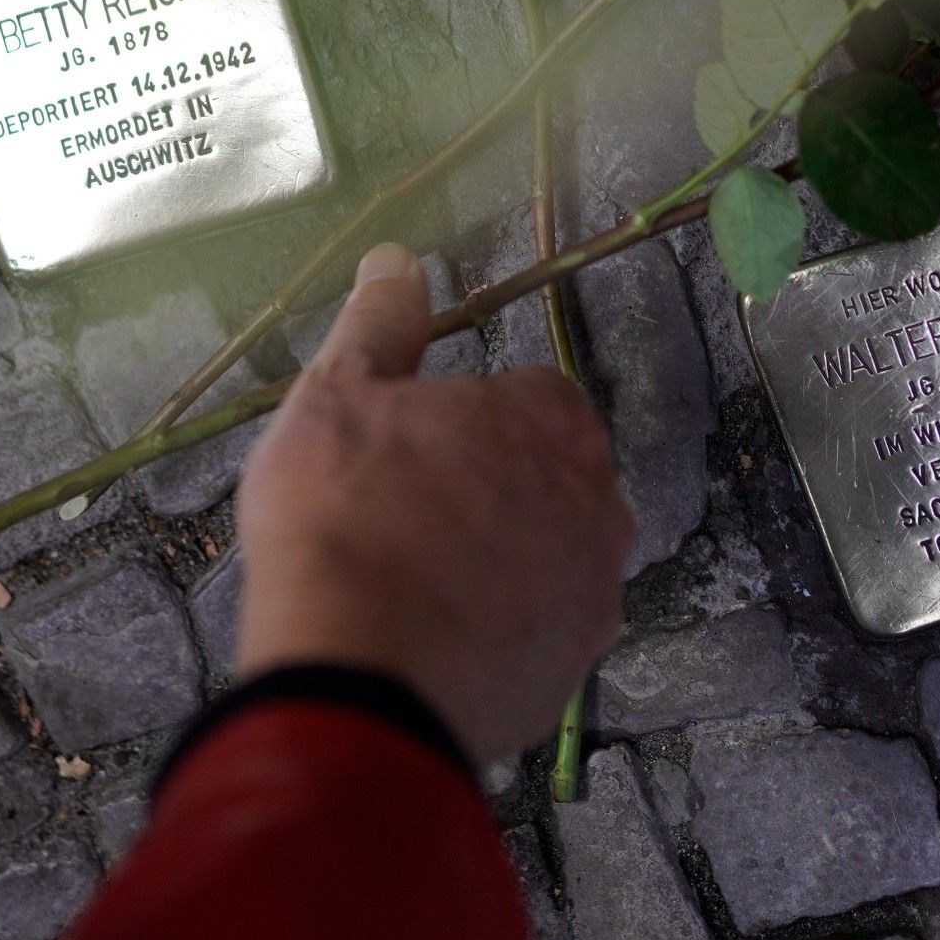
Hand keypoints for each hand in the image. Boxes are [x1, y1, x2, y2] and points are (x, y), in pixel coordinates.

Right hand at [235, 243, 634, 764]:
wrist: (355, 676)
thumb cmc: (344, 511)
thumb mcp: (339, 391)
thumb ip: (381, 321)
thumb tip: (400, 259)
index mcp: (553, 422)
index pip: (528, 396)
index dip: (466, 418)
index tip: (410, 446)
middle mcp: (599, 505)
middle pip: (547, 478)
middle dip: (492, 488)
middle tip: (405, 513)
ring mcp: (592, 600)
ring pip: (547, 560)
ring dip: (498, 563)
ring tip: (412, 585)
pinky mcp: (568, 680)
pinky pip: (533, 637)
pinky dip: (493, 635)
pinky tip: (428, 643)